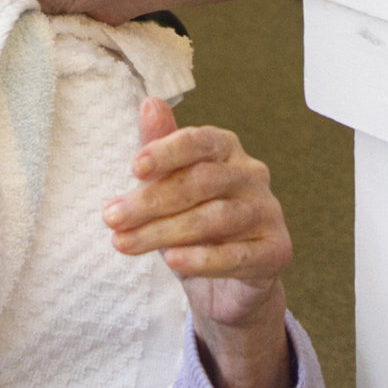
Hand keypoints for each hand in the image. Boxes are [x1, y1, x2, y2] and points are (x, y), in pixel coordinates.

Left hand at [104, 99, 294, 387]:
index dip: (166, 151)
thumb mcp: (171, 187)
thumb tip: (150, 104)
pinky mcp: (275, 250)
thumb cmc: (195, 226)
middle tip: (112, 218)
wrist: (229, 284)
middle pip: (201, 182)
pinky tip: (172, 261)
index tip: (133, 168)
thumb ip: (161, 149)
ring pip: (214, 219)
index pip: (199, 141)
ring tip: (124, 243)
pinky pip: (237, 255)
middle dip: (151, 200)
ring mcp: (267, 213)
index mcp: (227, 151)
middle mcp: (252, 175)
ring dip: (164, 232)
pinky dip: (202, 258)